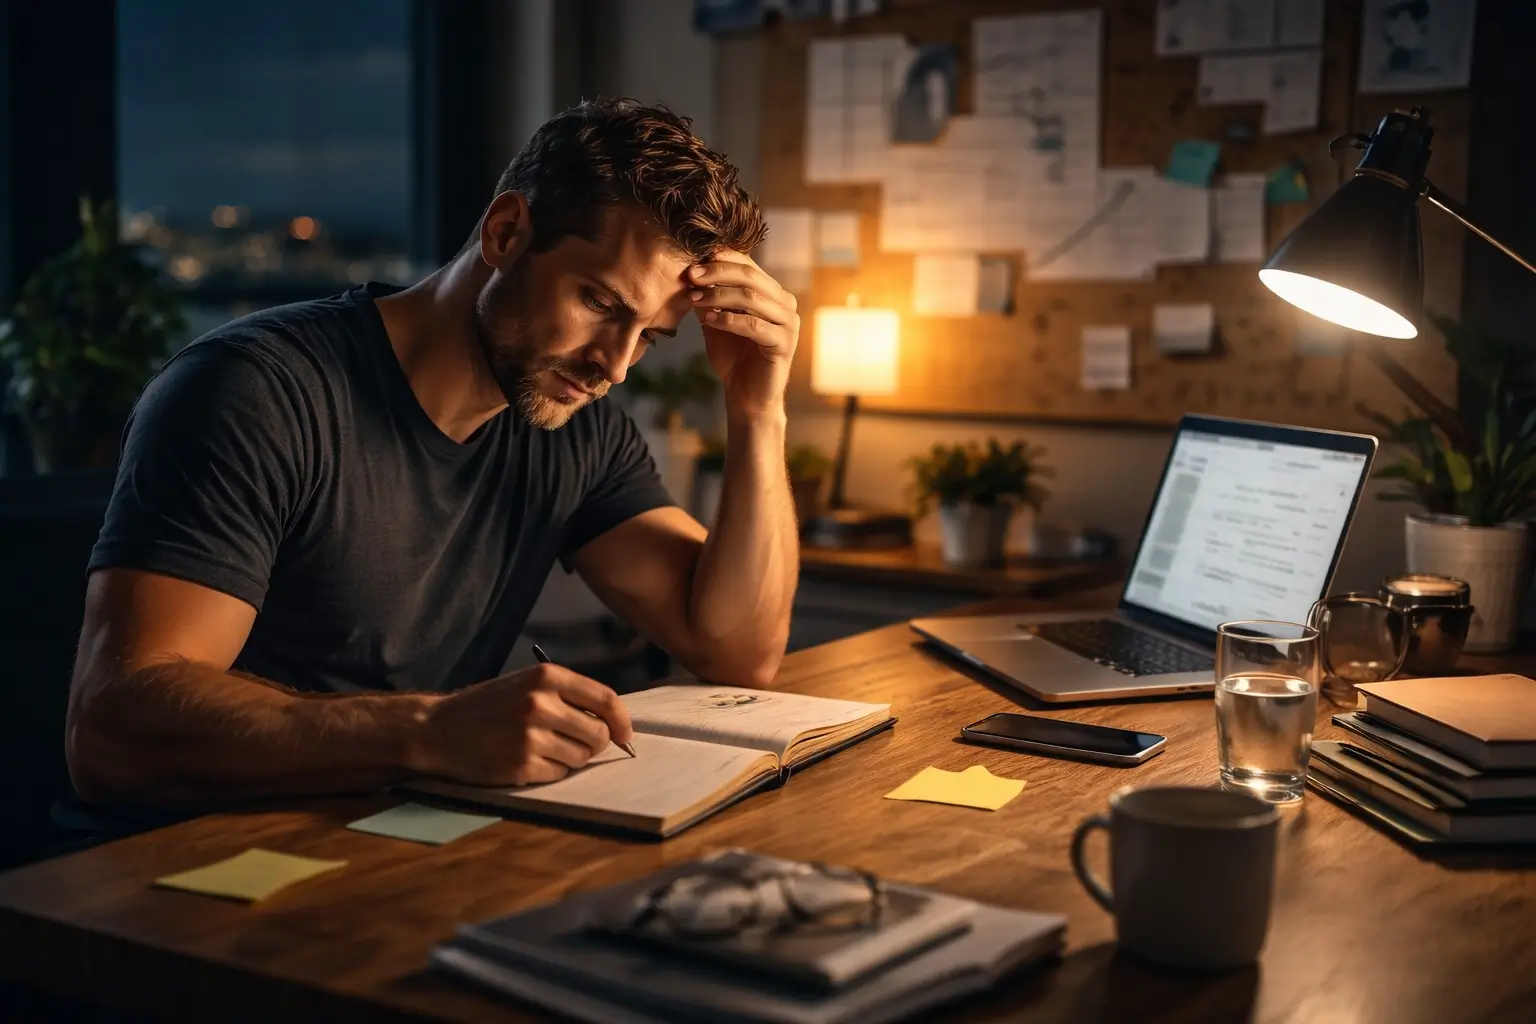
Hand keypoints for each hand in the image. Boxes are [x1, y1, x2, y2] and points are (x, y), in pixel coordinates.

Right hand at [416, 663, 633, 785]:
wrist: (438, 729)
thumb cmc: (488, 706)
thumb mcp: (527, 684)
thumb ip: (568, 696)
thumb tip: (612, 722)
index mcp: (546, 677)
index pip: (606, 699)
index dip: (622, 721)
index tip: (625, 735)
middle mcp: (541, 703)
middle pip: (598, 734)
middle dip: (595, 744)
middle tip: (577, 744)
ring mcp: (531, 736)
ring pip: (581, 757)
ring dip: (571, 759)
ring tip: (543, 749)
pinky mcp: (521, 765)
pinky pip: (559, 774)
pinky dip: (551, 772)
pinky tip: (528, 761)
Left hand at [689, 251, 798, 421]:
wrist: (745, 396)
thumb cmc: (732, 357)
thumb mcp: (716, 320)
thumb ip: (708, 297)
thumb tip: (688, 270)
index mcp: (772, 293)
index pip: (747, 265)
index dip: (720, 259)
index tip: (691, 263)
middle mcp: (785, 303)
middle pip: (750, 276)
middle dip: (717, 273)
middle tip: (690, 276)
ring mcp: (788, 323)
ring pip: (752, 298)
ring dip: (719, 296)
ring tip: (694, 299)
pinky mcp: (784, 344)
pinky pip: (754, 325)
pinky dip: (728, 320)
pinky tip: (709, 320)